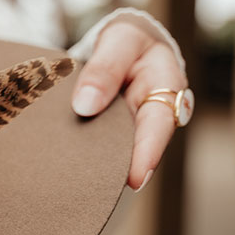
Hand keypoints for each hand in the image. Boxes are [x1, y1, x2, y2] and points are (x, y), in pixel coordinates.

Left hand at [70, 20, 186, 190]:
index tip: (136, 178)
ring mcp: (131, 127)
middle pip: (139, 147)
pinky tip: (69, 174)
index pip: (158, 125)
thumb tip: (85, 105)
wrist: (119, 46)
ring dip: (102, 168)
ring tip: (82, 190)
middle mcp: (152, 113)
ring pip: (118, 152)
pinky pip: (102, 149)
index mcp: (164, 87)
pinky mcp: (111, 134)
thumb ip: (104, 69)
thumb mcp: (118, 42)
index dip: (148, 153)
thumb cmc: (124, 43)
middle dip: (123, 170)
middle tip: (103, 193)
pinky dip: (88, 159)